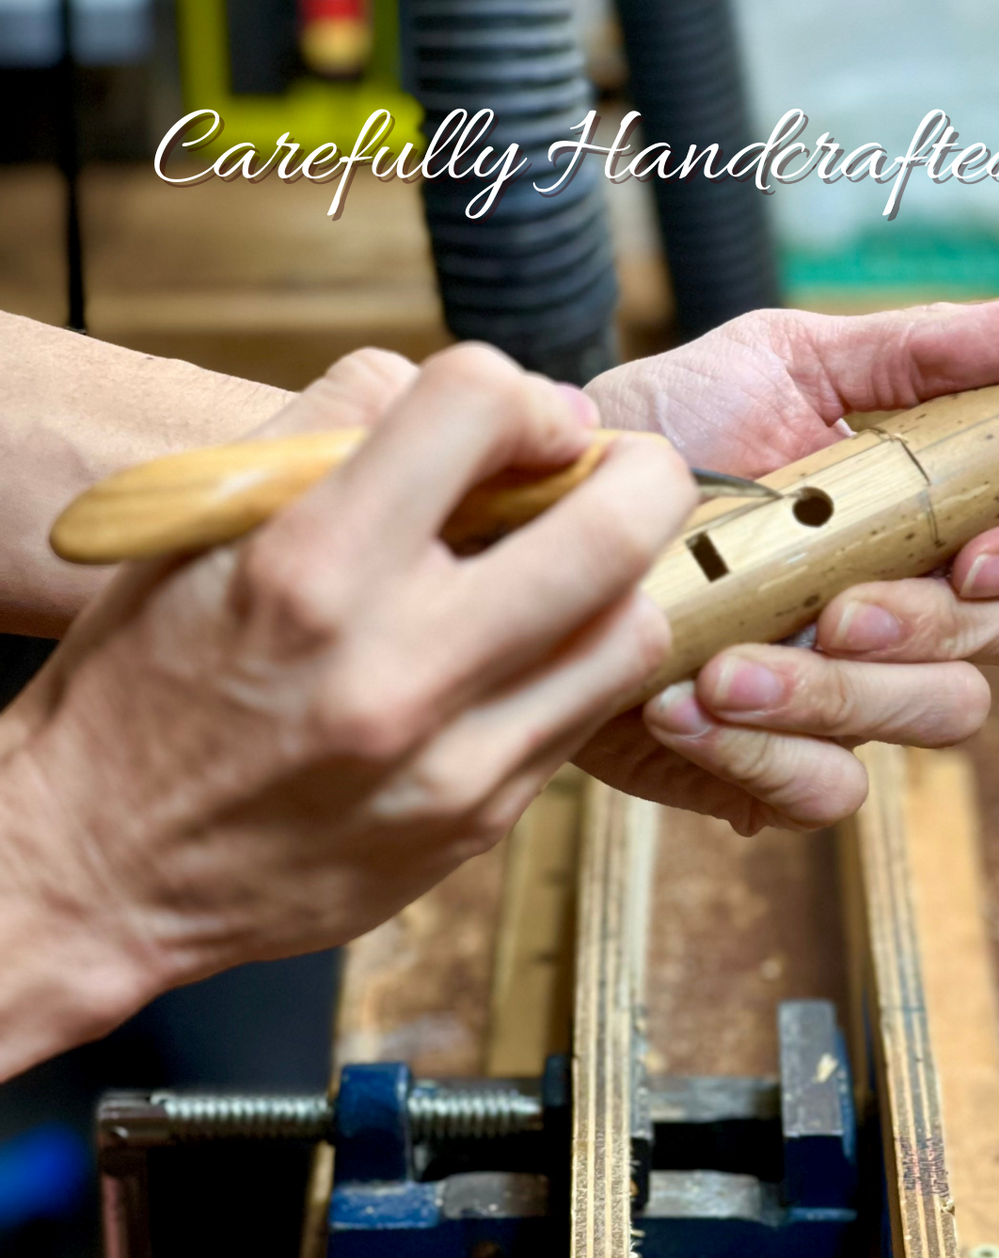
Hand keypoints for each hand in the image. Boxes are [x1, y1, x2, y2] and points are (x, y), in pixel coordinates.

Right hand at [0, 344, 694, 1075]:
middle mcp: (394, 667)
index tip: (519, 422)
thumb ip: (339, 427)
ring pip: (633, 633)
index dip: (522, 391)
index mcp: (309, 566)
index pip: (480, 405)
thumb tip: (493, 403)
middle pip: (614, 528)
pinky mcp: (477, 823)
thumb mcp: (199, 524)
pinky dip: (577, 664)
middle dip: (639, 474)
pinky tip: (523, 650)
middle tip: (613, 471)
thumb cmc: (142, 684)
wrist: (101, 866)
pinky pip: (585, 716)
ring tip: (568, 571)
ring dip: (621, 581)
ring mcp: (450, 762)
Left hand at [577, 291, 998, 831]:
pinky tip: (683, 710)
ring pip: (934, 718)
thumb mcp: (784, 361)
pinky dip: (763, 760)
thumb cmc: (666, 428)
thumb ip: (929, 348)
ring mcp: (853, 690)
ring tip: (724, 667)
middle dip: (930, 628)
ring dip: (836, 695)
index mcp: (938, 512)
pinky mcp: (779, 764)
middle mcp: (915, 605)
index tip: (974, 555)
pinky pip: (826, 792)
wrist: (534, 510)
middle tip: (836, 609)